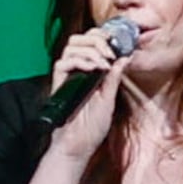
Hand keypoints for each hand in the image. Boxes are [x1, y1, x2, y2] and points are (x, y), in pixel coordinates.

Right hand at [37, 26, 129, 162]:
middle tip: (109, 52)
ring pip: (71, 47)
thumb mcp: (109, 100)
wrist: (77, 147)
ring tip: (103, 64)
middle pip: (79, 39)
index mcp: (89, 72)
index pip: (90, 43)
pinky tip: (93, 70)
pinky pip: (63, 63)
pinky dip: (80, 61)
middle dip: (96, 39)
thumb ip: (114, 79)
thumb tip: (124, 58)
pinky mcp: (58, 84)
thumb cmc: (91, 129)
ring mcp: (67, 77)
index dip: (101, 36)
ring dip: (91, 50)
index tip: (115, 41)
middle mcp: (76, 71)